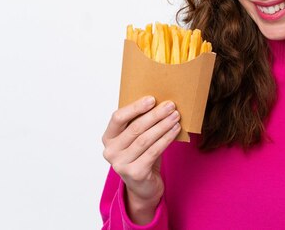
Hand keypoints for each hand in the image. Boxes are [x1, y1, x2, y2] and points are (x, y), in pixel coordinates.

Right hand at [102, 96, 180, 222]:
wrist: (144, 186)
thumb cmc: (142, 156)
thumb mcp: (137, 138)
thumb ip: (140, 123)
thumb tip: (160, 103)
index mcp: (108, 138)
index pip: (118, 118)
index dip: (135, 107)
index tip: (152, 99)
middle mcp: (110, 151)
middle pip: (135, 128)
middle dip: (155, 115)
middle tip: (171, 106)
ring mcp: (120, 164)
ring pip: (145, 139)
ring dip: (163, 125)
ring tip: (175, 116)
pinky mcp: (134, 173)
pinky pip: (153, 151)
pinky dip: (166, 139)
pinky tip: (175, 130)